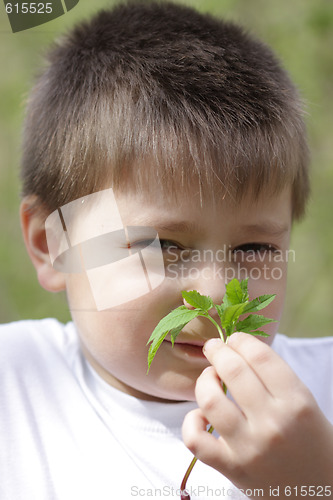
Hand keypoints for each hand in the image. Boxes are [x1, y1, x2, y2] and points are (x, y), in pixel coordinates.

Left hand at [182, 332, 332, 498]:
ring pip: (209, 400)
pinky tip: (201, 416)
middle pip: (233, 371)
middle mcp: (273, 424)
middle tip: (214, 348)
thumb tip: (238, 348)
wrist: (320, 493)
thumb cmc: (310, 441)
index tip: (234, 338)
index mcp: (296, 402)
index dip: (242, 340)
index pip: (260, 357)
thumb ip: (274, 377)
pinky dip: (191, 422)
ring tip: (209, 378)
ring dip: (204, 380)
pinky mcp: (232, 469)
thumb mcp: (304, 403)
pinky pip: (195, 439)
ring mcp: (249, 448)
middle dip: (217, 351)